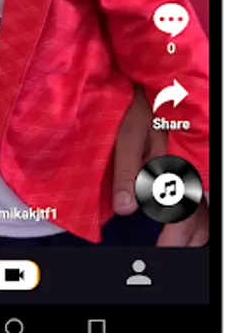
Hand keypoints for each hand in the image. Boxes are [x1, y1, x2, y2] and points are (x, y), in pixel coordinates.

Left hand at [112, 88, 208, 246]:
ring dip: (192, 230)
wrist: (166, 79)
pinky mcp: (201, 163)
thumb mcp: (129, 132)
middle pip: (201, 222)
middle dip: (183, 241)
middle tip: (162, 251)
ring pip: (207, 214)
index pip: (182, 217)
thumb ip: (128, 171)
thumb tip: (124, 210)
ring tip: (171, 240)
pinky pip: (206, 198)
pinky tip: (181, 218)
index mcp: (181, 168)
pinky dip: (197, 215)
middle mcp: (198, 172)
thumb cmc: (145, 104)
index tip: (159, 254)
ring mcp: (203, 168)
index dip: (172, 240)